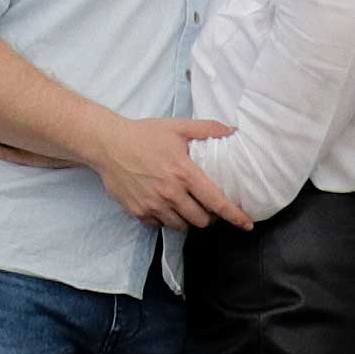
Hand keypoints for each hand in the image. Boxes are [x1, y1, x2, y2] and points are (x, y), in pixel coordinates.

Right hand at [95, 113, 236, 230]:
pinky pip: (159, 226)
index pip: (216, 202)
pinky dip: (165, 220)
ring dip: (187, 219)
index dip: (235, 215)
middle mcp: (171, 193)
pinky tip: (163, 206)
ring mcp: (153, 205)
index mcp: (184, 173)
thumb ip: (207, 129)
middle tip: (205, 206)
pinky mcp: (138, 212)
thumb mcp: (178, 127)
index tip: (246, 224)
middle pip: (201, 220)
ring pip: (181, 226)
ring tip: (185, 206)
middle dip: (208, 217)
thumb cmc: (144, 135)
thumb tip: (233, 132)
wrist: (108, 144)